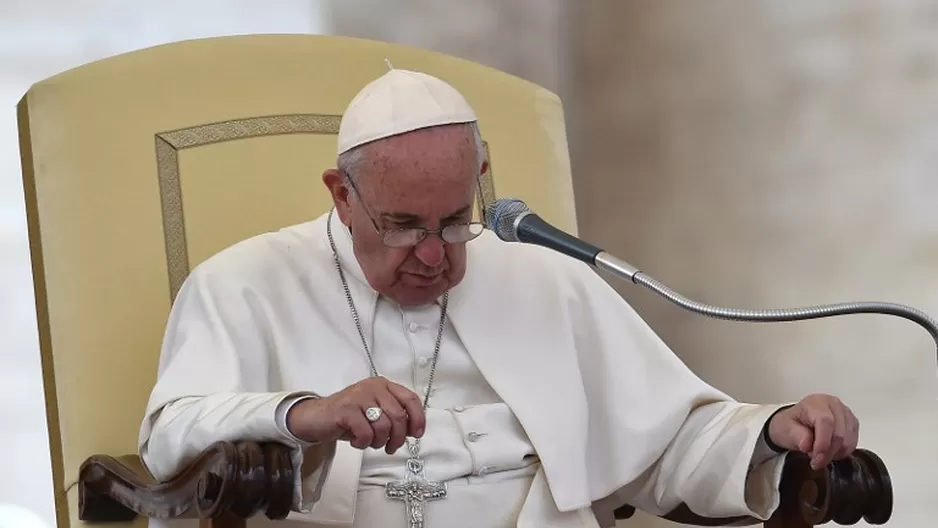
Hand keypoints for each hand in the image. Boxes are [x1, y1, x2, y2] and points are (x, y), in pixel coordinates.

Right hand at [286, 377, 425, 453]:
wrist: (316, 418)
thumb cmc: (348, 417)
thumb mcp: (375, 413)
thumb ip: (394, 416)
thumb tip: (413, 429)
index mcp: (383, 385)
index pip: (410, 399)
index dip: (418, 419)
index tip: (416, 434)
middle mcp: (373, 387)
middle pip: (399, 416)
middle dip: (398, 437)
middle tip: (391, 447)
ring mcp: (359, 397)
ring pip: (383, 426)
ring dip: (379, 441)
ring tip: (369, 442)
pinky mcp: (346, 410)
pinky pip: (365, 433)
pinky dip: (363, 442)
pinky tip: (356, 440)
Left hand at [767, 394, 858, 469]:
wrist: (795, 423)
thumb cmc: (790, 424)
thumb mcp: (785, 429)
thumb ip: (796, 436)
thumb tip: (806, 445)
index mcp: (816, 403)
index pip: (826, 422)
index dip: (823, 444)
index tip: (816, 459)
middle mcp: (834, 405)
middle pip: (839, 434)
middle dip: (827, 453)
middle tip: (815, 461)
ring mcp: (846, 414)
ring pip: (848, 441)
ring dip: (834, 453)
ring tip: (819, 453)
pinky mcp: (852, 424)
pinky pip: (852, 444)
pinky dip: (841, 452)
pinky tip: (829, 450)